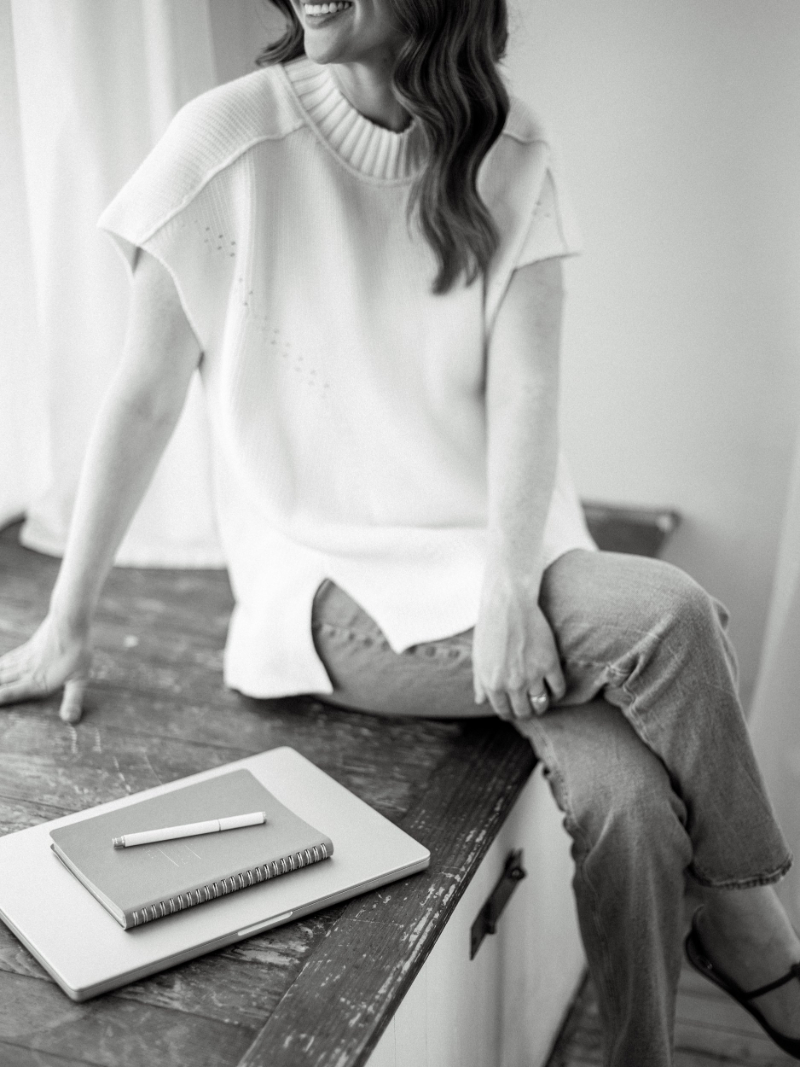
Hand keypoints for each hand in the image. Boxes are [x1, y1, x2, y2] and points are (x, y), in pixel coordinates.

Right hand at [0, 616, 91, 722]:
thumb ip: (73, 700)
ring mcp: (24, 659)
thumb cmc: (77, 651)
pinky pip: (6, 660)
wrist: (69, 622)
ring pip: (0, 672)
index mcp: (36, 683)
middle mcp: (25, 673)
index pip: (8, 695)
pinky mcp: (27, 648)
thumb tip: (70, 720)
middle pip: (0, 684)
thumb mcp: (79, 679)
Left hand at [473, 571, 565, 721]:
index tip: (514, 710)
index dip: (510, 713)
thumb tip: (480, 701)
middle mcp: (512, 684)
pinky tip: (554, 690)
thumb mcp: (478, 658)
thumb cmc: (489, 629)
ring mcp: (532, 675)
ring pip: (542, 704)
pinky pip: (559, 689)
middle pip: (524, 712)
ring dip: (542, 706)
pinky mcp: (550, 664)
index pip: (504, 711)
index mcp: (492, 685)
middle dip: (526, 713)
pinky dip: (557, 694)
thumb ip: (479, 682)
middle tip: (529, 707)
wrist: (507, 605)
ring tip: (541, 701)